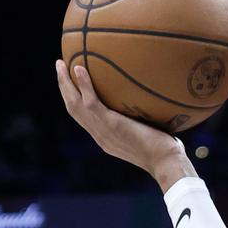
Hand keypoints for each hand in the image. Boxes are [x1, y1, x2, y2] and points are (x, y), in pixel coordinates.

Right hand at [55, 60, 192, 188]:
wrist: (167, 163)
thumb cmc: (167, 151)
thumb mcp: (151, 134)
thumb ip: (145, 122)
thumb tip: (157, 104)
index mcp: (106, 138)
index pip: (84, 117)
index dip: (75, 99)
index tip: (72, 83)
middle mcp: (100, 135)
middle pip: (73, 109)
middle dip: (64, 88)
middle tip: (59, 67)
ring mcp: (103, 131)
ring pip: (74, 104)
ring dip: (65, 83)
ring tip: (60, 64)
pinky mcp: (111, 125)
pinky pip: (91, 102)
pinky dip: (83, 85)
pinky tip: (78, 69)